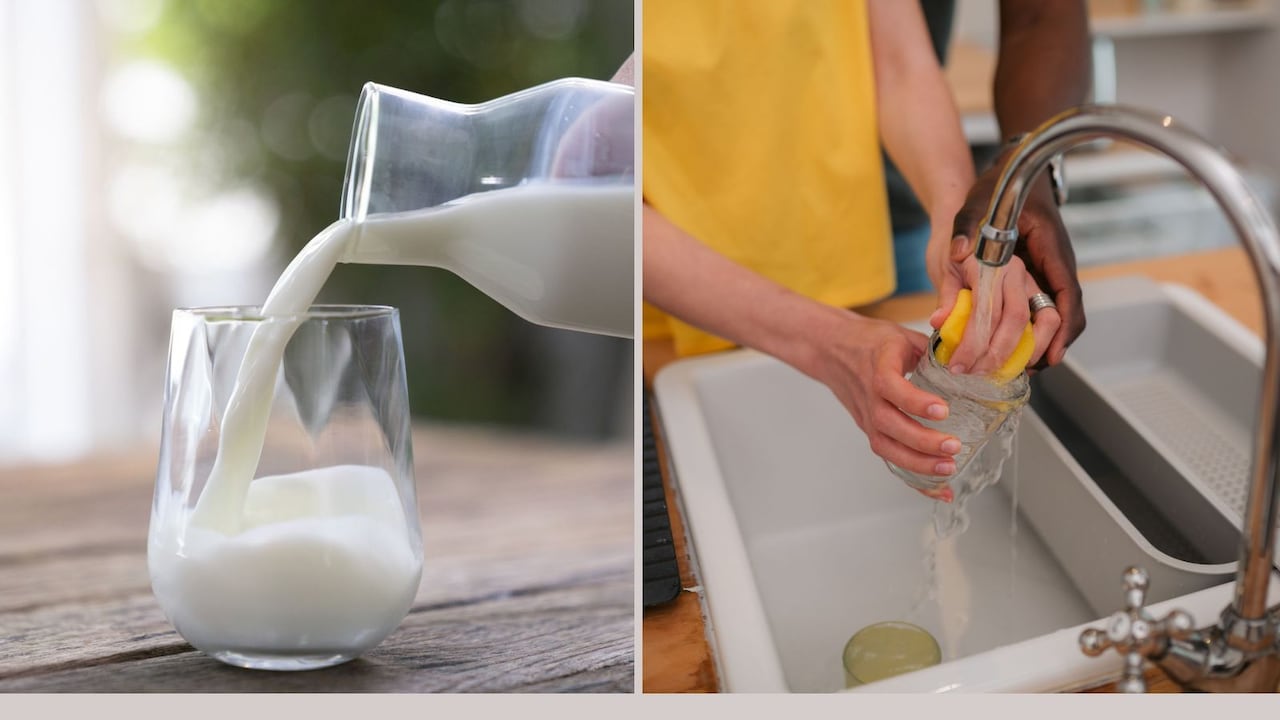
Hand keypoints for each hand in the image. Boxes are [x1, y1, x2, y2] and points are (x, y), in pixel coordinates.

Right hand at [805, 311, 961, 496]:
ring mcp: (868, 417)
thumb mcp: (902, 336)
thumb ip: (934, 349)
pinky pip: (890, 457)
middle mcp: (870, 397)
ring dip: (918, 463)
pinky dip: (914, 478)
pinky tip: (938, 489)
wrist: (831, 351)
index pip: (890, 387)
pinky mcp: (871, 431)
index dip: (915, 401)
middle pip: (889, 425)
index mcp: (878, 367)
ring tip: (948, 469)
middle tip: (953, 446)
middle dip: (922, 441)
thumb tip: (972, 359)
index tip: (942, 410)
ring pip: (887, 447)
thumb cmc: (870, 342)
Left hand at [947, 161, 1084, 368]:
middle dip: (1050, 345)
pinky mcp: (1037, 274)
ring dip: (1039, 342)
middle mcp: (1055, 263)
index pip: (1066, 295)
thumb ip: (966, 228)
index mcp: (1050, 248)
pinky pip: (1040, 307)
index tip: (1053, 354)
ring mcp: (1048, 270)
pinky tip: (1007, 345)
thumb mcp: (977, 203)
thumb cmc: (1000, 185)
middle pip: (1065, 314)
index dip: (1063, 328)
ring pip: (1054, 315)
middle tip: (1026, 371)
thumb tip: (956, 251)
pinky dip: (1028, 329)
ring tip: (1015, 367)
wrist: (1012, 170)